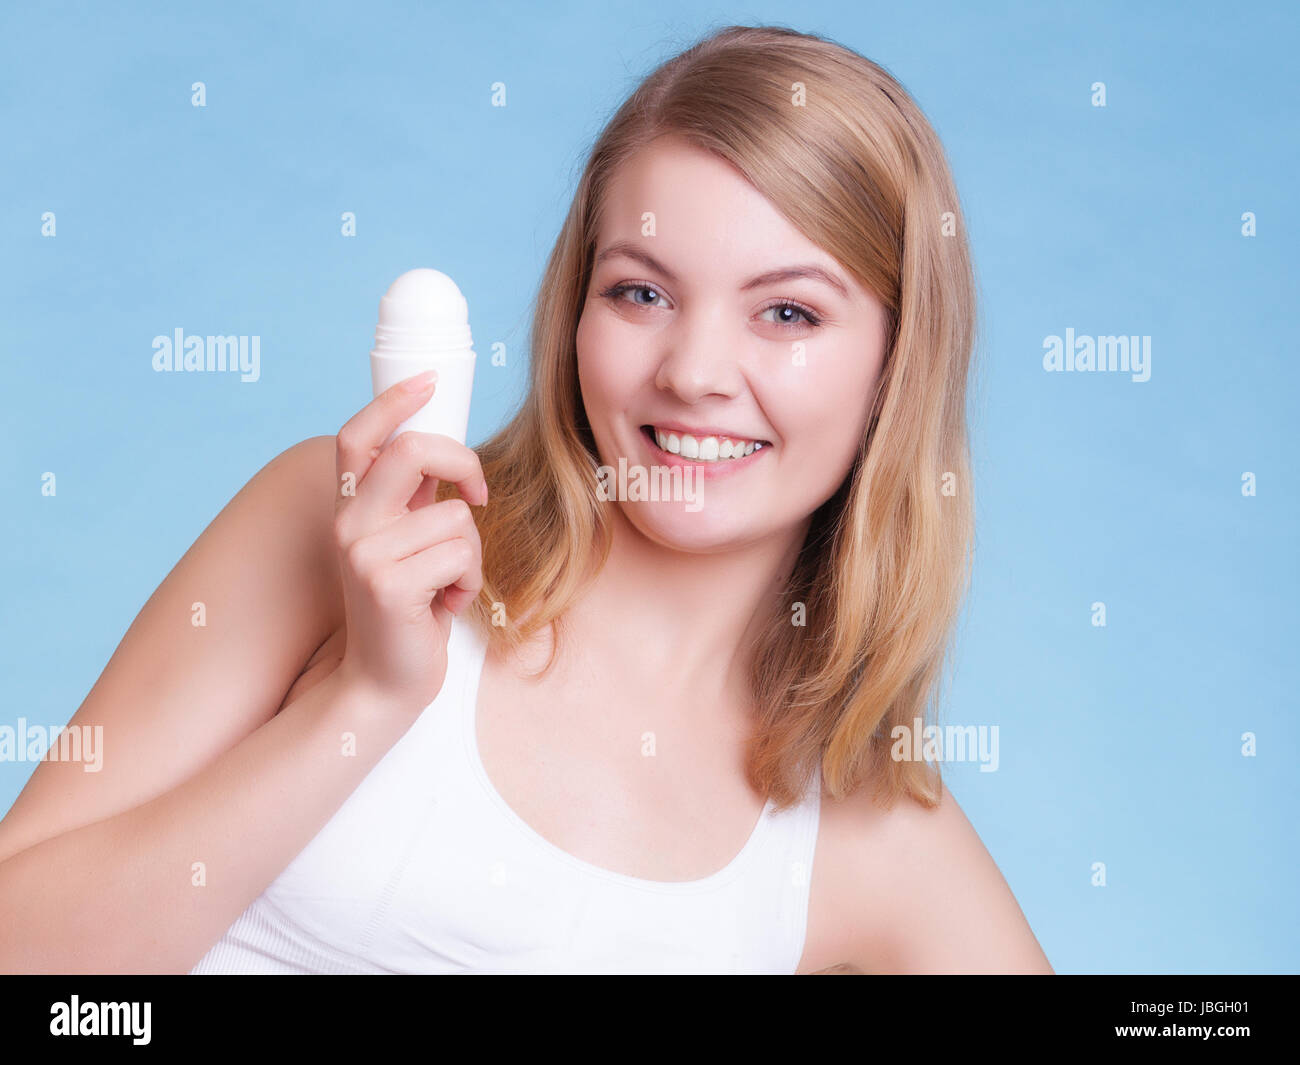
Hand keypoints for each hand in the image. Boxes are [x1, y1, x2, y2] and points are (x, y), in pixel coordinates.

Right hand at [330, 373, 486, 714]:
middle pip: (414, 452)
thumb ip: (414, 502)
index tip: (428, 382)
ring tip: (447, 585)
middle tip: (479, 493)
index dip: (392, 402)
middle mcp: (349, 524)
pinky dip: (469, 583)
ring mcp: (365, 554)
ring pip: (457, 516)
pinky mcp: (390, 586)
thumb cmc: (405, 612)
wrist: (383, 682)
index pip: (358, 437)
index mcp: (353, 509)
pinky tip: (445, 607)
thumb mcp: (404, 547)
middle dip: (463, 463)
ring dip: (471, 555)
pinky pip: (462, 556)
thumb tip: (444, 452)